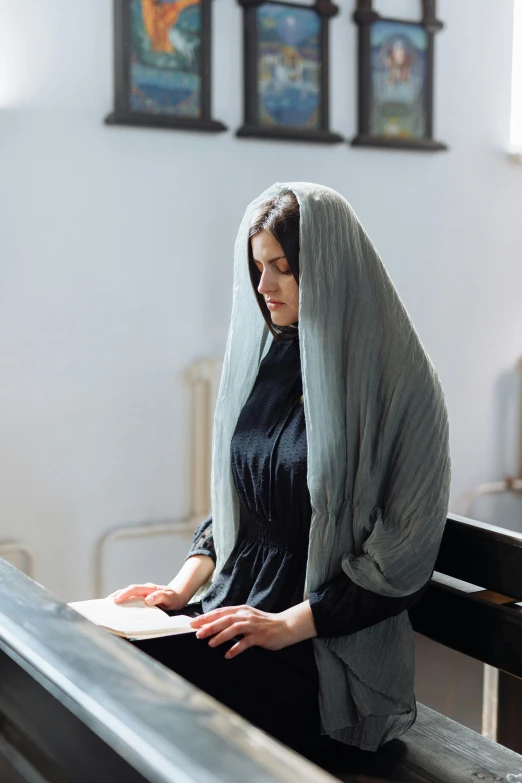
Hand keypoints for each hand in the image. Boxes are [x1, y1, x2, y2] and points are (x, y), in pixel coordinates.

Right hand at [109, 583, 186, 610]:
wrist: (178, 595)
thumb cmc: (174, 598)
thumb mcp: (170, 598)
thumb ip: (160, 597)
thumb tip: (147, 600)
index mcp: (149, 588)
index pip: (134, 589)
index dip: (124, 594)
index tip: (116, 601)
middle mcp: (144, 589)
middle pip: (127, 590)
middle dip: (116, 596)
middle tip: (105, 604)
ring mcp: (142, 593)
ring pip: (127, 593)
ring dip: (117, 598)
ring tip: (107, 606)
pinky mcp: (142, 598)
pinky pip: (130, 598)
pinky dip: (122, 601)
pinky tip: (116, 608)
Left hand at [189, 601, 316, 658]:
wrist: (285, 626)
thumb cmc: (263, 624)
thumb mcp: (247, 618)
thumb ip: (233, 620)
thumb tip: (213, 625)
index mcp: (241, 610)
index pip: (220, 612)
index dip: (206, 617)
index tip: (193, 623)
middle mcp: (246, 615)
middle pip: (225, 619)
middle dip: (210, 626)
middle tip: (197, 634)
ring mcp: (253, 625)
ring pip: (234, 628)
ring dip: (221, 636)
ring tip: (210, 644)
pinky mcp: (260, 636)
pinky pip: (246, 642)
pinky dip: (236, 648)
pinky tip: (228, 654)